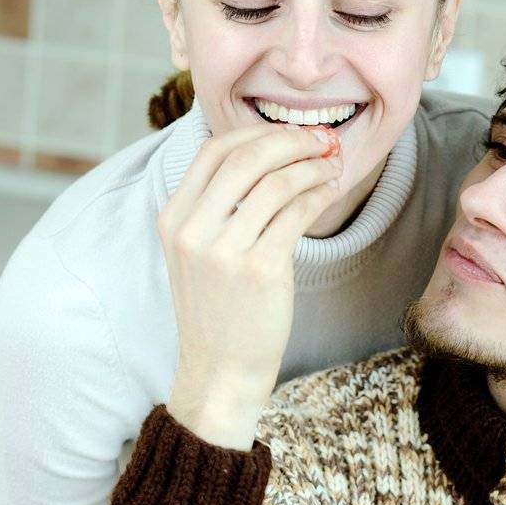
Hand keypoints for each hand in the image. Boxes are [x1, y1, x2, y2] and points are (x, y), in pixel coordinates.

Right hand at [159, 122, 341, 446]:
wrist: (219, 372)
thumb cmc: (219, 313)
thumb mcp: (198, 255)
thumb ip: (216, 208)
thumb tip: (268, 155)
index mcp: (174, 219)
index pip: (215, 150)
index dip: (259, 132)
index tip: (290, 134)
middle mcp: (192, 230)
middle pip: (248, 156)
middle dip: (292, 140)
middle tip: (323, 142)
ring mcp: (224, 251)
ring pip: (277, 182)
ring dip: (312, 167)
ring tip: (332, 168)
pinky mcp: (259, 270)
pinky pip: (296, 213)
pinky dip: (318, 195)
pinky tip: (328, 193)